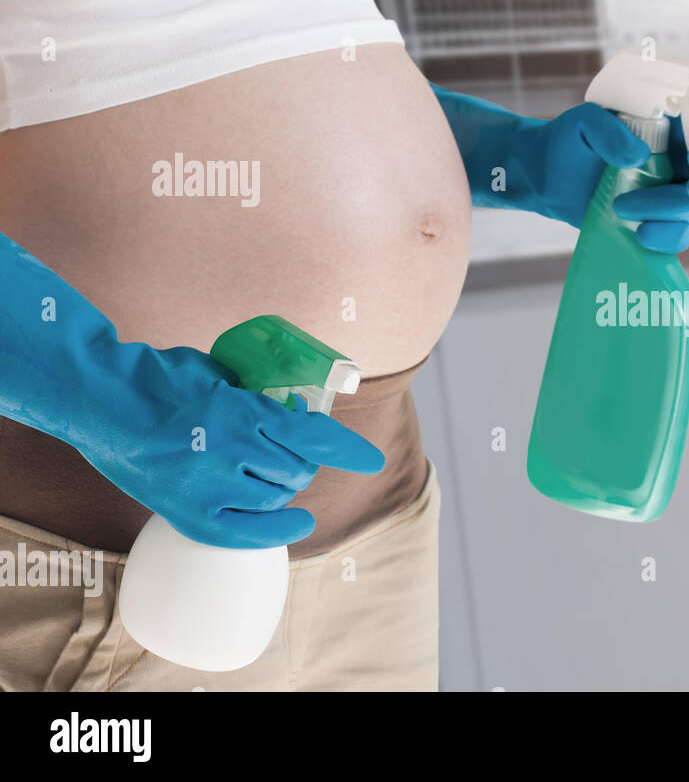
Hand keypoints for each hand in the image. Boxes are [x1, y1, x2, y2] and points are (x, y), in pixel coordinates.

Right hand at [83, 344, 384, 548]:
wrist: (98, 400)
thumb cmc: (160, 378)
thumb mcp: (222, 374)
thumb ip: (261, 397)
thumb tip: (301, 414)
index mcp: (241, 412)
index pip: (314, 437)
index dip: (348, 450)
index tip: (371, 461)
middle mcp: (230, 453)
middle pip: (298, 470)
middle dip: (304, 459)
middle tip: (291, 447)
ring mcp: (208, 487)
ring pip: (276, 496)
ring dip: (284, 483)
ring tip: (270, 469)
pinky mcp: (188, 512)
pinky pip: (247, 532)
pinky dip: (277, 528)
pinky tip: (298, 523)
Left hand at [532, 103, 688, 252]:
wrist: (548, 176)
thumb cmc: (571, 141)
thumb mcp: (584, 122)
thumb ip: (608, 130)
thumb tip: (638, 156)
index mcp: (673, 129)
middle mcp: (680, 162)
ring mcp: (671, 195)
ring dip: (663, 211)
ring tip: (619, 207)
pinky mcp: (657, 223)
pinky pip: (677, 237)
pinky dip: (663, 238)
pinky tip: (639, 235)